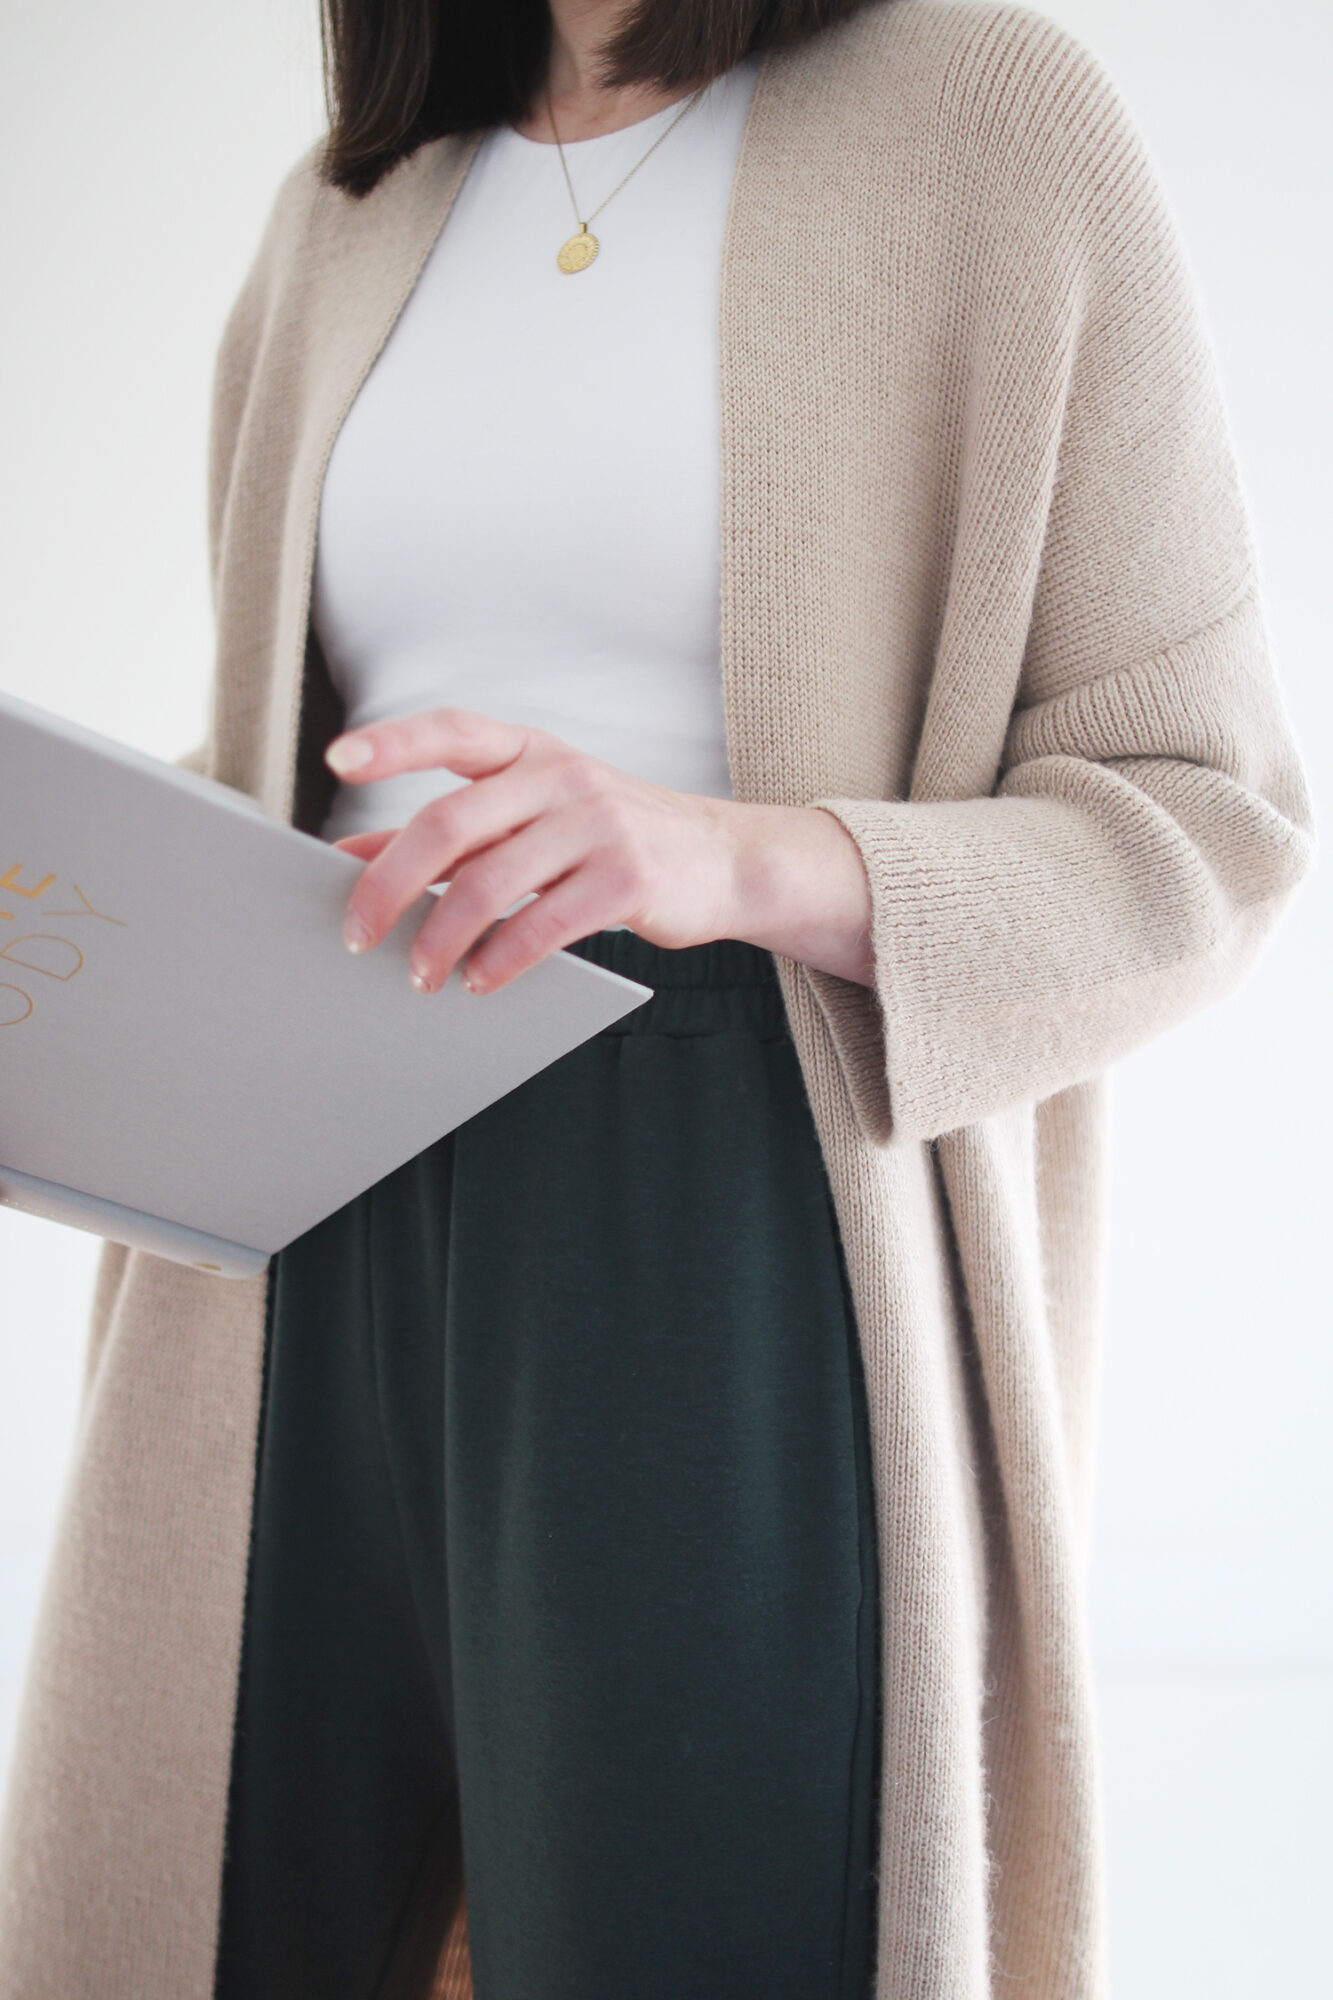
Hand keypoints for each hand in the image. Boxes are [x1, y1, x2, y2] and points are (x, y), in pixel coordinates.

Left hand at [325, 709, 873, 993]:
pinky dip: (500, 959)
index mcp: (530, 751)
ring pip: (490, 883)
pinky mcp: (627, 878)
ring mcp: (598, 824)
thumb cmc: (610, 839)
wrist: (723, 861)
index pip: (451, 731)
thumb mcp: (533, 818)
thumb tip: (354, 855)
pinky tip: (479, 980)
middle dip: (391, 884)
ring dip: (440, 938)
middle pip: (451, 823)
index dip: (392, 742)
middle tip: (360, 934)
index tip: (336, 760)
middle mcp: (561, 777)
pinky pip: (543, 924)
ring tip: (421, 974)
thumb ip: (452, 835)